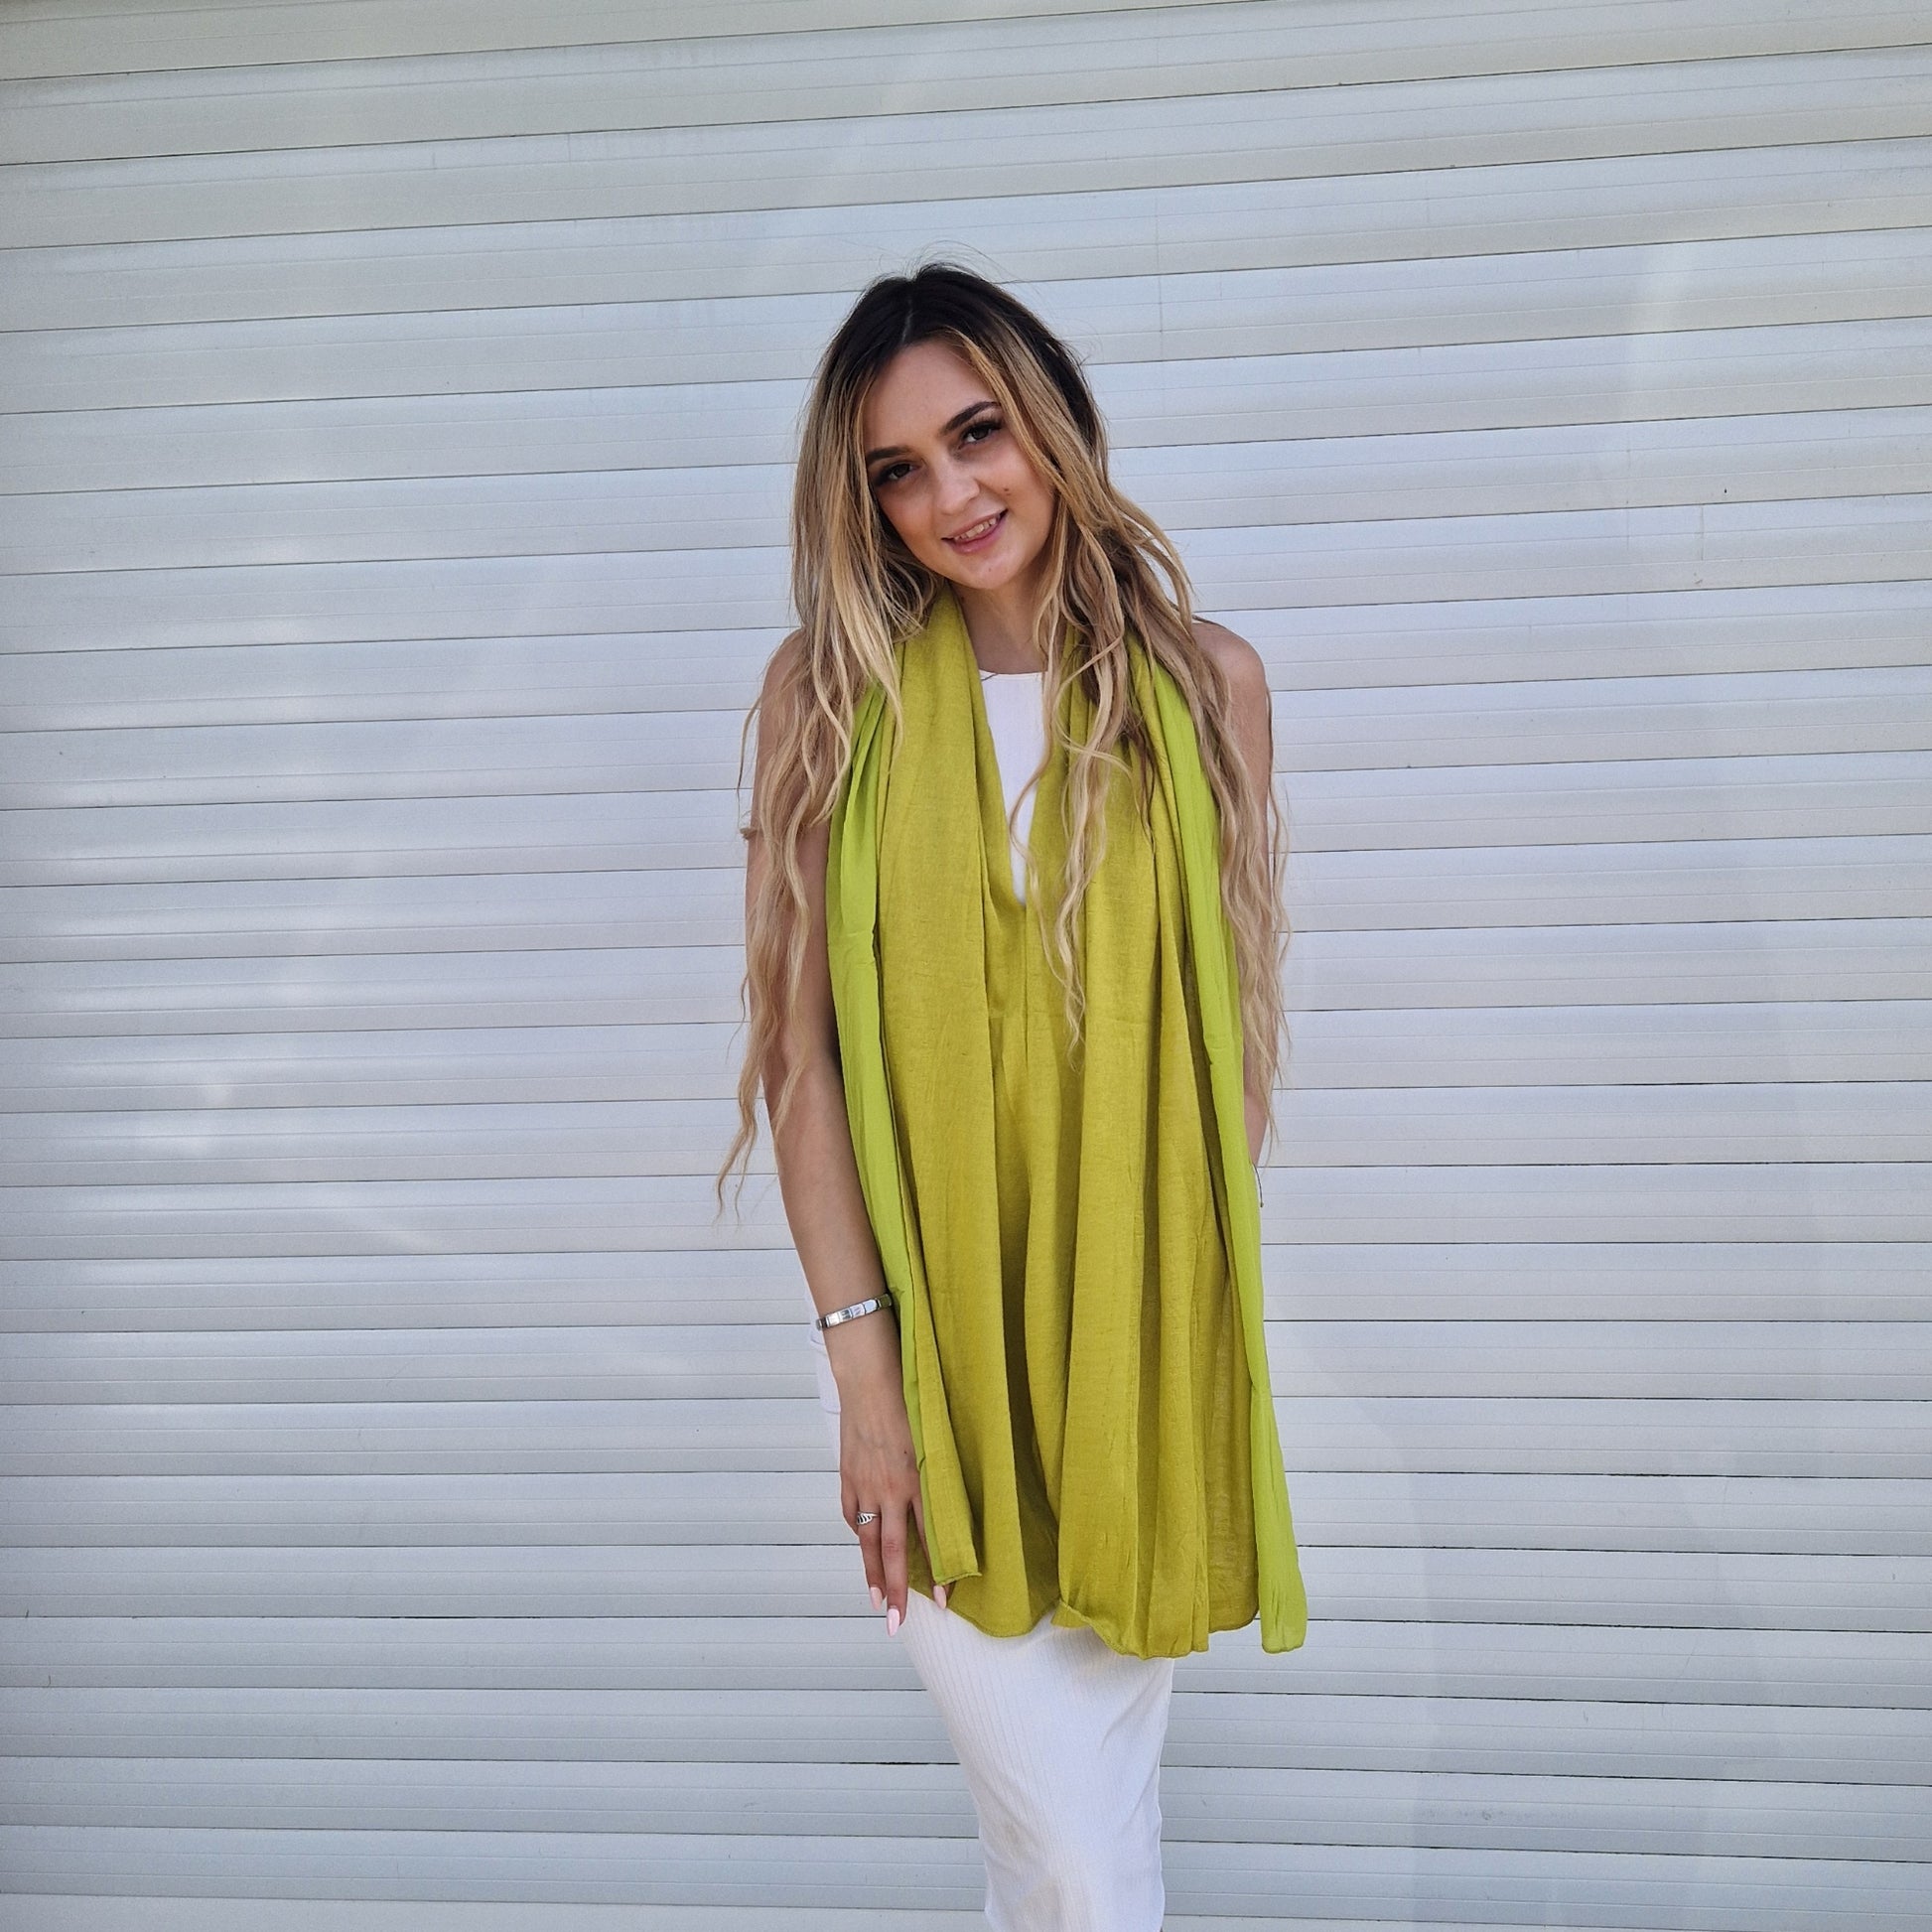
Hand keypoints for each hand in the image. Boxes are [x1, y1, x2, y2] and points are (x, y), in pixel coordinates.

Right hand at [838, 1373, 943, 1630]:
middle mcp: (890, 1487)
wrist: (869, 1375)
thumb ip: (941, 1471)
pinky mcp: (847, 1475)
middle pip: (893, 1550)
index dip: (938, 1571)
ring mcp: (864, 1483)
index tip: (945, 1602)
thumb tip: (951, 1502)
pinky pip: (852, 1513)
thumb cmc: (910, 1397)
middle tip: (895, 1624)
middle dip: (896, 1590)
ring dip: (871, 1574)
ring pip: (868, 1540)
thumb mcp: (934, 1435)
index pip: (930, 1536)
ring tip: (875, 1603)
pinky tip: (864, 1546)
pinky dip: (859, 1531)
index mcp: (918, 1478)